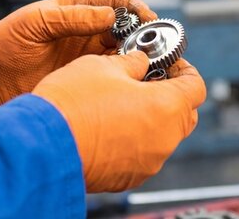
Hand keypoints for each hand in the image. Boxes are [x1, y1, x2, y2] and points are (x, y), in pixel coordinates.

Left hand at [0, 0, 155, 118]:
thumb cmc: (2, 46)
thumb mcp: (32, 23)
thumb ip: (69, 17)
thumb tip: (110, 16)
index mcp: (73, 11)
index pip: (112, 2)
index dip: (133, 7)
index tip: (147, 16)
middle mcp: (85, 33)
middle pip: (126, 29)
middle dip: (145, 33)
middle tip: (160, 42)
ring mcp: (86, 59)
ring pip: (125, 54)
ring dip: (142, 57)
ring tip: (155, 63)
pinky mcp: (84, 83)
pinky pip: (114, 78)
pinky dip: (129, 78)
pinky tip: (139, 82)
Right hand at [33, 52, 205, 192]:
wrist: (42, 146)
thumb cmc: (72, 104)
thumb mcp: (102, 66)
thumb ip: (130, 62)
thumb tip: (139, 62)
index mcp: (166, 107)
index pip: (196, 86)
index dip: (184, 70)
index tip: (167, 62)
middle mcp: (164, 139)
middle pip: (184, 113)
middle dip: (170, 94)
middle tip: (145, 79)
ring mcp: (148, 162)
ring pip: (162, 135)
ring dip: (150, 117)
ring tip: (121, 101)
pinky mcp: (128, 177)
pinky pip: (142, 154)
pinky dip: (133, 139)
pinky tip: (108, 125)